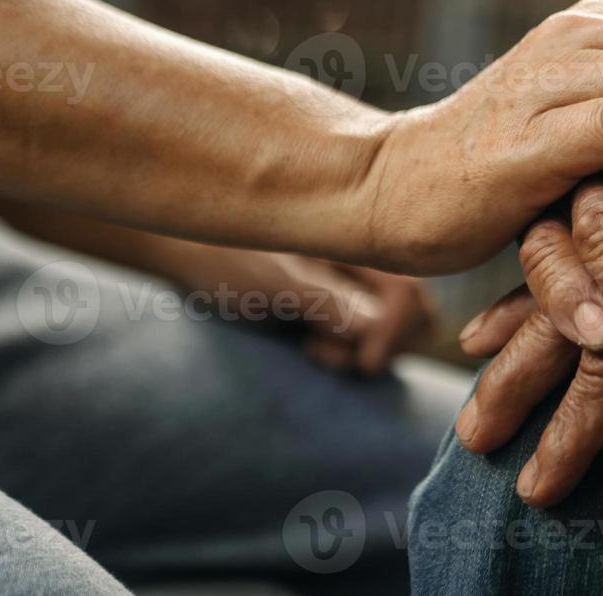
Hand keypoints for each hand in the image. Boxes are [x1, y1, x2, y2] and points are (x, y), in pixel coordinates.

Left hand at [148, 241, 437, 374]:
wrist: (185, 250)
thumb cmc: (223, 256)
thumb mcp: (274, 281)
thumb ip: (328, 301)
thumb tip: (377, 331)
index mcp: (359, 240)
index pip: (410, 292)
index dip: (397, 332)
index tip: (365, 362)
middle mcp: (365, 260)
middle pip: (416, 310)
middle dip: (386, 344)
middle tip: (334, 353)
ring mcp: (353, 283)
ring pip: (395, 328)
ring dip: (365, 350)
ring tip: (315, 348)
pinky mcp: (337, 304)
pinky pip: (368, 335)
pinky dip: (351, 350)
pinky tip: (311, 346)